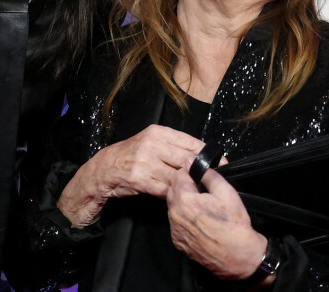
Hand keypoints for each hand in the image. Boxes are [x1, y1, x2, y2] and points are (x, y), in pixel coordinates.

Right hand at [58, 124, 205, 227]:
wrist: (106, 168)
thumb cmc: (132, 155)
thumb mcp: (151, 143)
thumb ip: (173, 147)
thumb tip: (202, 156)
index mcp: (158, 132)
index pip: (189, 142)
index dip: (207, 154)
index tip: (222, 163)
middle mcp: (152, 144)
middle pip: (187, 159)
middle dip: (202, 172)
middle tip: (214, 181)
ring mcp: (145, 161)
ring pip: (178, 176)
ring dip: (189, 186)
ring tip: (199, 191)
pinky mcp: (140, 179)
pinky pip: (165, 189)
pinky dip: (175, 194)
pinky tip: (180, 197)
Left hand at [167, 166, 266, 280]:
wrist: (241, 258)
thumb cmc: (235, 225)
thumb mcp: (227, 192)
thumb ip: (207, 174)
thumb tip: (192, 163)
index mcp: (184, 200)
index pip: (177, 175)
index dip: (188, 173)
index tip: (198, 178)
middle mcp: (175, 215)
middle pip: (172, 190)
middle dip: (184, 187)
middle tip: (202, 193)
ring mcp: (175, 230)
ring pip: (173, 206)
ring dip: (182, 203)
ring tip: (201, 209)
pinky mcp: (178, 242)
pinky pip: (175, 223)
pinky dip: (183, 219)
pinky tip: (198, 222)